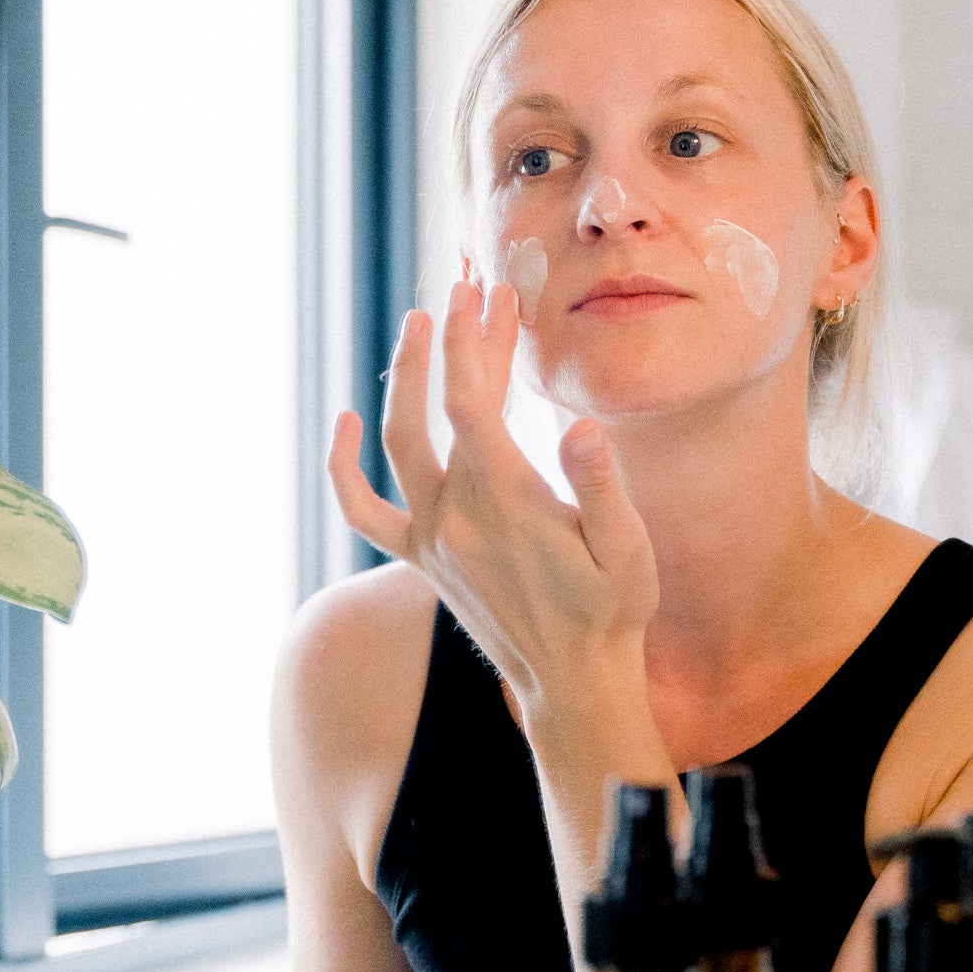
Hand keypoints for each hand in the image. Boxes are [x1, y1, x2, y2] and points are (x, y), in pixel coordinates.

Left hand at [328, 280, 659, 729]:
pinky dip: (344, 467)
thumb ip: (601, 489)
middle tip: (466, 287)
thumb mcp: (627, 552)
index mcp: (506, 505)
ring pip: (396, 445)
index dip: (474, 340)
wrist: (571, 684)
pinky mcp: (422, 558)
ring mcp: (432, 539)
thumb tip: (580, 429)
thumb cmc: (611, 612)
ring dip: (405, 381)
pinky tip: (344, 422)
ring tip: (417, 325)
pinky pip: (363, 510)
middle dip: (451, 342)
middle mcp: (456, 518)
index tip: (485, 293)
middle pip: (437, 410)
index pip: (472, 401)